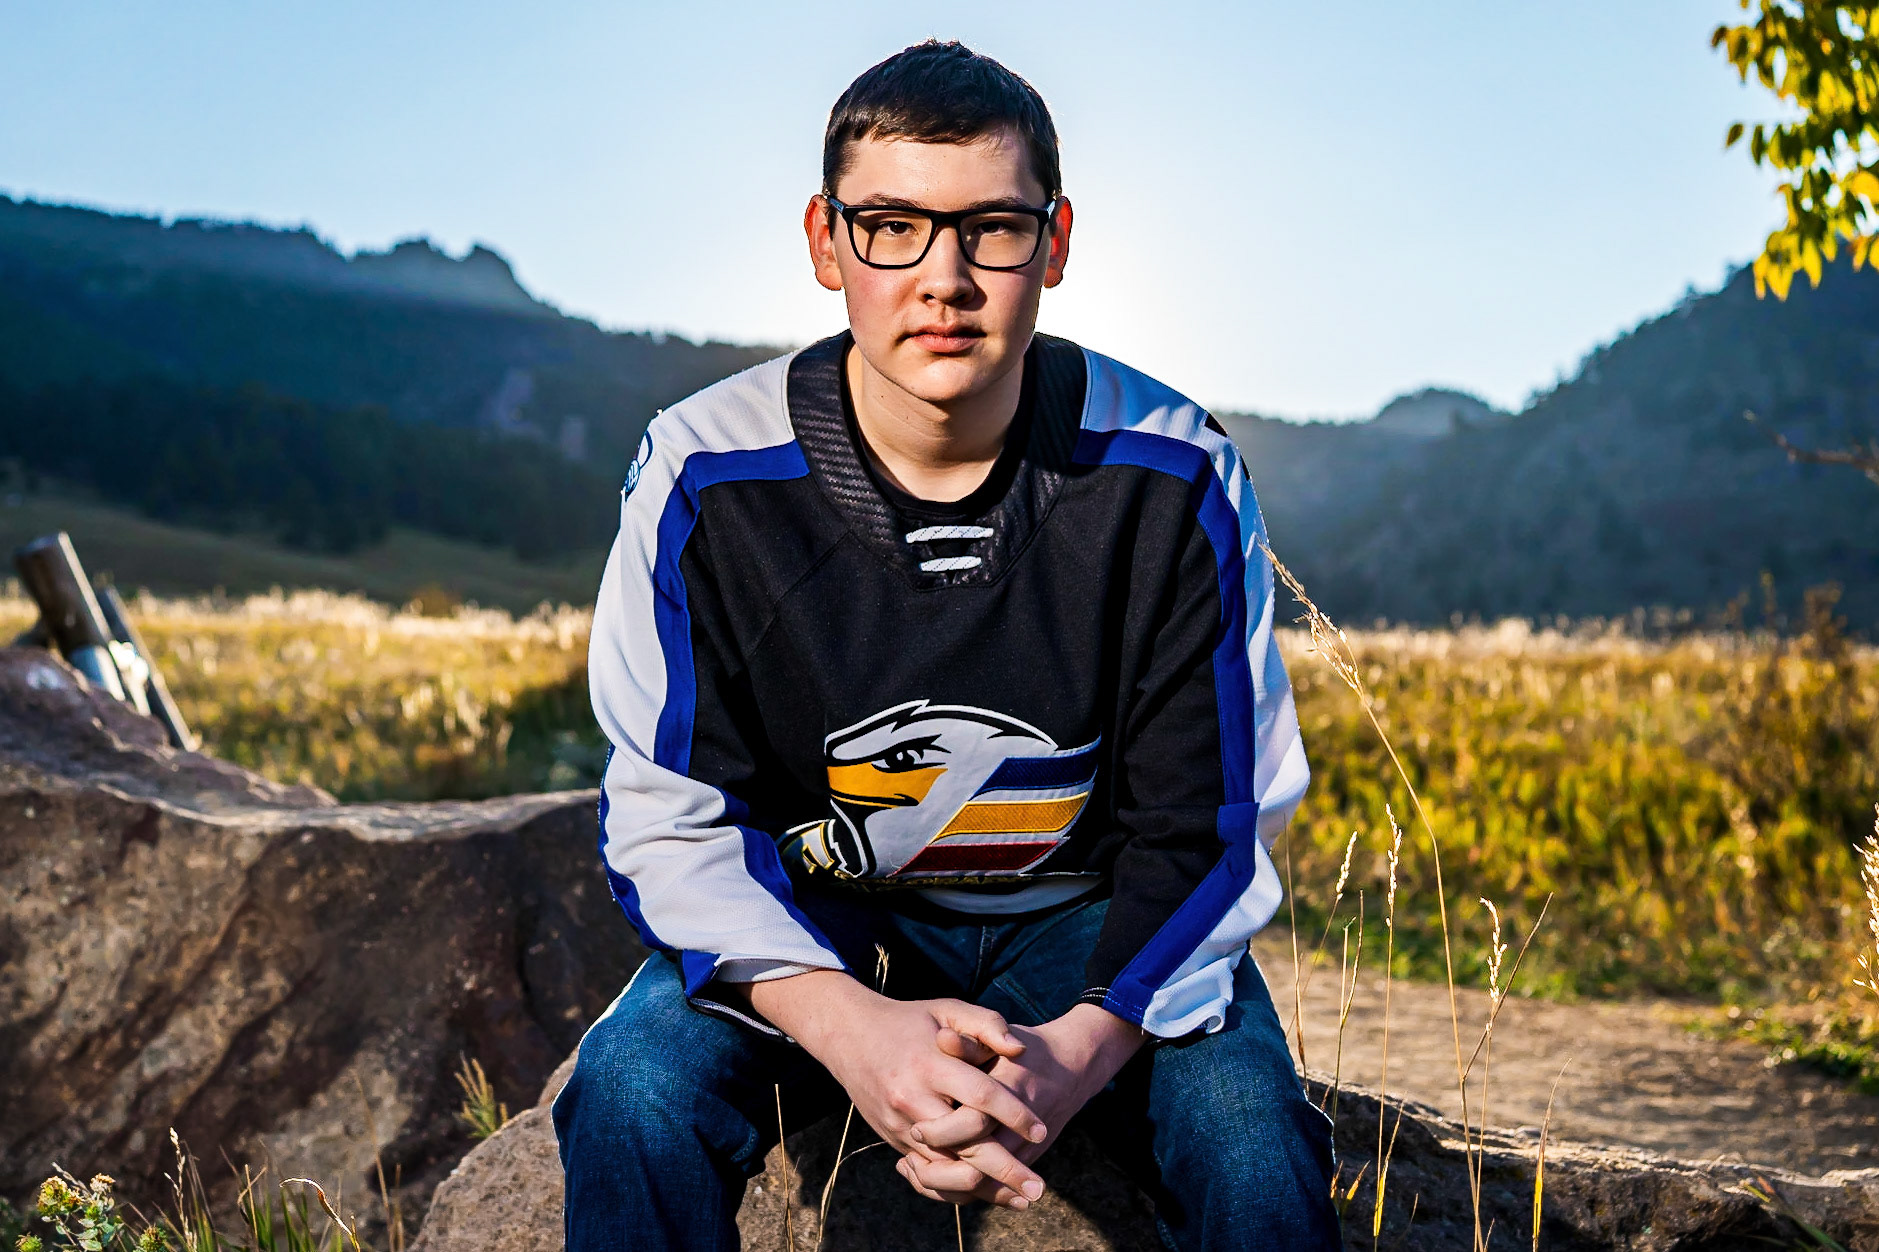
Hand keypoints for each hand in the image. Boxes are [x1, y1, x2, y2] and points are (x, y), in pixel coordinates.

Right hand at [739, 971, 1050, 1203]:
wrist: (850, 1037)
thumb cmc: (910, 1021)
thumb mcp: (947, 1010)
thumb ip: (986, 1024)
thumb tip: (1020, 1051)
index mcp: (929, 1064)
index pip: (980, 1096)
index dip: (1014, 1115)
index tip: (1043, 1130)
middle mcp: (912, 1099)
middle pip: (966, 1144)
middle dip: (1006, 1169)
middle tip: (1039, 1189)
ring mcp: (900, 1124)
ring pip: (947, 1167)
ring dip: (984, 1188)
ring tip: (1019, 1199)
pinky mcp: (894, 1139)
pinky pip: (927, 1172)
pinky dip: (957, 1186)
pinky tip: (985, 1195)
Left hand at [897, 1004, 1147, 1207]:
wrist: (1070, 1068)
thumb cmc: (1026, 1049)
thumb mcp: (997, 1038)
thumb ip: (970, 1041)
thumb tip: (942, 1038)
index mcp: (1010, 1090)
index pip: (974, 1122)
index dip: (942, 1131)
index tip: (916, 1129)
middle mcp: (1020, 1125)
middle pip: (978, 1162)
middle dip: (940, 1168)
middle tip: (909, 1162)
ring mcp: (1025, 1147)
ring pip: (984, 1184)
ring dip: (947, 1185)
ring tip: (913, 1172)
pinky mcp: (1025, 1160)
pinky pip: (992, 1188)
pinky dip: (961, 1190)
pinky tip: (930, 1178)